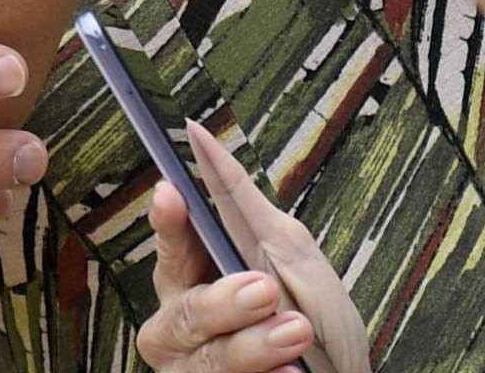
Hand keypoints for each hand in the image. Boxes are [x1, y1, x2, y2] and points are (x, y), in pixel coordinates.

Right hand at [135, 123, 368, 372]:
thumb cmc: (317, 321)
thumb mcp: (292, 256)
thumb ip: (243, 207)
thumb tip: (198, 136)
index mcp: (194, 276)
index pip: (170, 243)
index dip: (167, 221)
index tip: (173, 194)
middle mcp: (182, 325)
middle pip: (185, 308)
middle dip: (225, 301)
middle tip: (267, 290)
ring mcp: (194, 369)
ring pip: (204, 359)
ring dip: (253, 346)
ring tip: (296, 335)